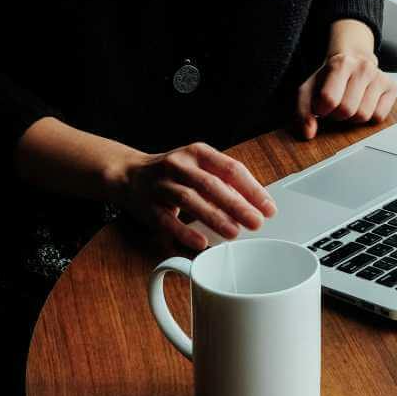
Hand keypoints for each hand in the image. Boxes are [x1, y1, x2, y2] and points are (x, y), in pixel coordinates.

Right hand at [118, 142, 275, 253]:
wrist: (127, 174)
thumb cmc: (173, 174)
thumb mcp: (198, 167)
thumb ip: (223, 182)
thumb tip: (253, 204)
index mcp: (198, 153)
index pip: (231, 168)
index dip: (252, 189)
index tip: (268, 208)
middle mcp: (179, 164)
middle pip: (212, 184)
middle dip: (237, 205)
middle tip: (256, 222)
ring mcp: (161, 184)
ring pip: (190, 200)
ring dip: (214, 217)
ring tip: (234, 232)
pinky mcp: (147, 205)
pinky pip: (167, 219)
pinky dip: (185, 232)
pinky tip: (201, 243)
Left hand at [295, 49, 396, 138]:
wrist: (352, 60)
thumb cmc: (329, 78)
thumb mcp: (309, 89)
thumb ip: (303, 111)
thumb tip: (308, 133)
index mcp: (340, 64)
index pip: (329, 99)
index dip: (322, 109)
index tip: (322, 104)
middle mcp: (363, 67)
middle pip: (347, 110)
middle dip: (338, 114)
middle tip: (336, 105)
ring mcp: (379, 76)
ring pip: (364, 115)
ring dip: (353, 117)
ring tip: (349, 104)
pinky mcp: (391, 86)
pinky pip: (379, 116)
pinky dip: (369, 116)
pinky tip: (363, 104)